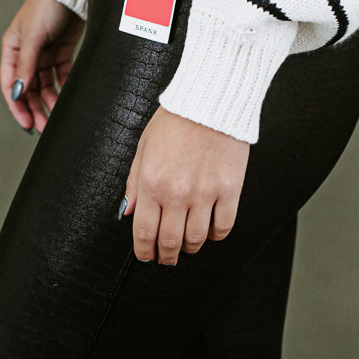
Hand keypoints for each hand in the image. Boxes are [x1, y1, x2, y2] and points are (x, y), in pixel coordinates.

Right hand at [0, 0, 85, 131]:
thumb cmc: (47, 6)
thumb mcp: (33, 37)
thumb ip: (25, 66)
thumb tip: (18, 94)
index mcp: (12, 49)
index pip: (11, 84)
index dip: (17, 106)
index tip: (27, 123)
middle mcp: (26, 54)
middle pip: (29, 89)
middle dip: (35, 108)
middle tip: (45, 127)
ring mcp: (44, 54)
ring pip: (45, 86)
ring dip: (50, 102)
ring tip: (57, 117)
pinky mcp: (62, 52)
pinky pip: (61, 76)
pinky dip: (63, 88)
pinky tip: (68, 100)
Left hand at [123, 107, 249, 264]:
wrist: (210, 100)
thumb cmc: (176, 120)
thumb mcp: (144, 148)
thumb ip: (134, 183)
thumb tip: (128, 212)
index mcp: (151, 183)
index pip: (144, 231)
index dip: (144, 251)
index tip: (147, 255)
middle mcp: (176, 193)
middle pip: (170, 241)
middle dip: (166, 256)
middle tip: (166, 258)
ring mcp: (205, 193)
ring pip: (196, 239)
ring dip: (190, 248)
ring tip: (187, 245)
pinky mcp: (230, 190)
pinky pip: (223, 226)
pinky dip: (216, 235)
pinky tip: (211, 231)